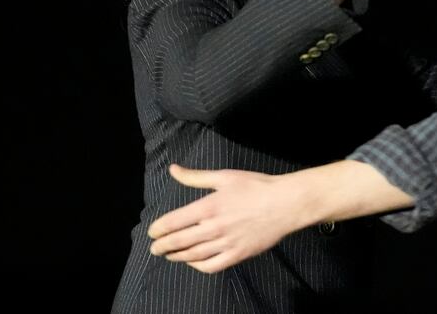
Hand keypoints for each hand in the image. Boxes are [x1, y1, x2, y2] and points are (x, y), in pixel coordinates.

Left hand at [147, 164, 303, 273]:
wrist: (285, 204)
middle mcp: (214, 227)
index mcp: (209, 206)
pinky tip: (193, 262)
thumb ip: (195, 177)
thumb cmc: (256, 186)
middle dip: (162, 246)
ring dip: (177, 256)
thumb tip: (173, 169)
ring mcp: (226, 243)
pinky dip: (197, 266)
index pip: (173, 222)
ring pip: (193, 255)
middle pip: (179, 242)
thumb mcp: (224, 176)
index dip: (158, 229)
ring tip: (169, 255)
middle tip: (155, 248)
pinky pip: (211, 266)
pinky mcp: (237, 254)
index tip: (152, 232)